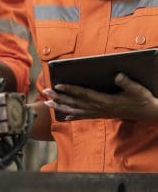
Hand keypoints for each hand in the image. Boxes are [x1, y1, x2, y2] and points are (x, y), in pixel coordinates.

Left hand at [43, 73, 157, 120]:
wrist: (148, 113)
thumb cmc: (141, 99)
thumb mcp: (137, 89)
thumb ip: (126, 83)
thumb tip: (117, 75)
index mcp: (105, 101)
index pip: (84, 94)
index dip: (70, 90)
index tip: (58, 85)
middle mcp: (99, 108)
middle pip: (75, 102)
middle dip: (59, 97)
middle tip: (46, 92)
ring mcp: (99, 113)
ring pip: (76, 110)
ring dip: (60, 106)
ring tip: (47, 102)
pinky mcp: (101, 115)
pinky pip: (84, 116)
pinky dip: (72, 116)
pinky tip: (63, 116)